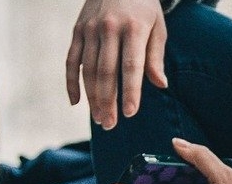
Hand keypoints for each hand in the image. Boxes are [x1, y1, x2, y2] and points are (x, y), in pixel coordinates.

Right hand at [68, 0, 169, 128]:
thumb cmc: (143, 7)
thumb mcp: (157, 26)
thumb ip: (155, 56)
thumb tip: (160, 85)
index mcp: (134, 27)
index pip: (131, 65)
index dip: (130, 91)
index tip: (130, 113)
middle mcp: (109, 28)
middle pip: (106, 72)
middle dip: (108, 101)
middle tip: (110, 124)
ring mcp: (90, 29)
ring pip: (88, 70)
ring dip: (92, 97)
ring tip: (99, 118)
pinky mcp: (77, 31)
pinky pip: (71, 61)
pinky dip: (72, 83)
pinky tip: (76, 102)